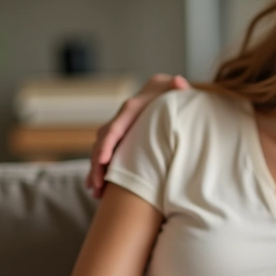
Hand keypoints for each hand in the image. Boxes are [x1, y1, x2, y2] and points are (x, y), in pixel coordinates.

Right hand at [85, 74, 189, 197]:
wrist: (162, 89)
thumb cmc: (171, 92)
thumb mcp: (175, 88)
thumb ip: (177, 88)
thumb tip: (179, 82)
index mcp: (132, 109)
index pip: (116, 128)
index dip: (107, 144)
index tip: (102, 161)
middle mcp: (120, 120)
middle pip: (102, 143)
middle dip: (97, 164)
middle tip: (98, 186)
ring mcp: (118, 129)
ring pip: (100, 151)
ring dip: (96, 171)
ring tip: (96, 193)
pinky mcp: (120, 139)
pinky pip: (106, 156)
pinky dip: (101, 172)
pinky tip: (100, 191)